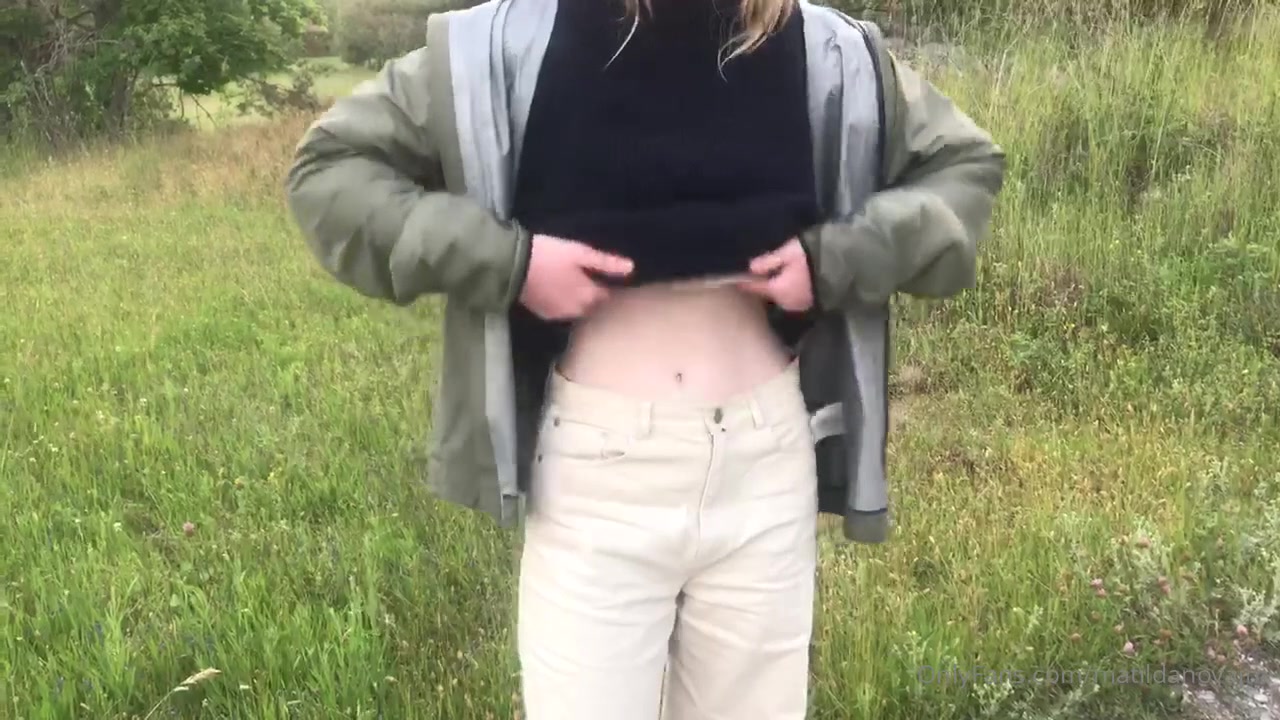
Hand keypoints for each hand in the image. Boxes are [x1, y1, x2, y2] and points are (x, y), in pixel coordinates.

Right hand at [518, 234, 632, 320]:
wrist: (511, 266)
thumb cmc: (549, 255)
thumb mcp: (579, 253)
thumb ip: (605, 263)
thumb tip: (631, 268)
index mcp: (588, 295)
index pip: (609, 298)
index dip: (613, 290)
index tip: (616, 282)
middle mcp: (576, 311)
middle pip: (594, 308)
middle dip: (598, 299)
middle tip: (598, 283)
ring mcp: (558, 315)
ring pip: (578, 312)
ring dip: (581, 303)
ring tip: (579, 288)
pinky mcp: (543, 314)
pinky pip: (562, 312)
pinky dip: (565, 305)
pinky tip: (561, 293)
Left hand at [736, 238, 813, 311]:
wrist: (847, 266)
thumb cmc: (815, 255)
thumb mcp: (790, 252)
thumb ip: (769, 261)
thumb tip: (750, 268)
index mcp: (778, 290)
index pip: (754, 288)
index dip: (744, 282)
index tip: (735, 278)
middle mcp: (787, 303)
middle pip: (768, 294)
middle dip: (762, 285)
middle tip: (754, 274)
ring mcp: (800, 306)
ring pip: (781, 296)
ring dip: (776, 288)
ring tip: (773, 275)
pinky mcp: (812, 305)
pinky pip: (793, 297)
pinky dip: (789, 290)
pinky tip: (790, 280)